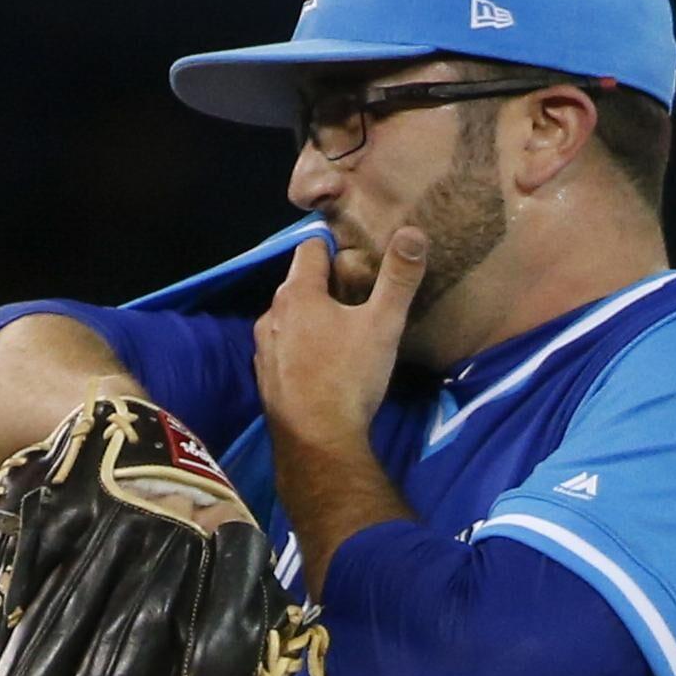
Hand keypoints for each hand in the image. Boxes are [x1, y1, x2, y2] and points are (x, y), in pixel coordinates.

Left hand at [254, 227, 426, 448]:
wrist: (318, 443)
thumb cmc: (350, 376)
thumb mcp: (384, 324)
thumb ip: (399, 278)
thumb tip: (412, 232)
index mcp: (297, 294)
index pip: (311, 248)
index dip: (336, 249)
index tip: (359, 263)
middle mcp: (270, 314)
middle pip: (299, 284)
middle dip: (326, 285)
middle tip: (360, 300)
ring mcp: (263, 348)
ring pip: (289, 318)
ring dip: (312, 319)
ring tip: (343, 335)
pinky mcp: (264, 378)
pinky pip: (284, 348)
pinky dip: (300, 348)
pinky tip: (323, 366)